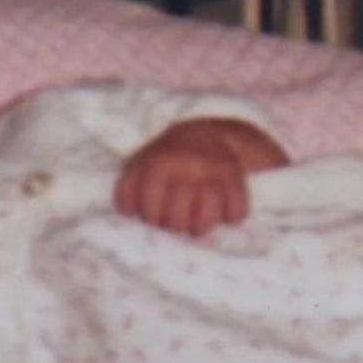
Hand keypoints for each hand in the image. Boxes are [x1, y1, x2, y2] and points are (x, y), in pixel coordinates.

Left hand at [115, 119, 288, 236]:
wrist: (207, 134)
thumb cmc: (167, 160)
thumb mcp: (139, 165)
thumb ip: (127, 189)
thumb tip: (128, 214)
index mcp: (158, 162)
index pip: (148, 211)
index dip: (150, 217)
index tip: (153, 212)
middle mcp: (185, 165)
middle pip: (174, 222)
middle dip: (173, 225)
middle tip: (176, 217)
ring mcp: (212, 171)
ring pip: (204, 221)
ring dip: (199, 227)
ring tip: (196, 223)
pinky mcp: (235, 177)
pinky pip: (236, 213)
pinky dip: (231, 217)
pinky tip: (222, 211)